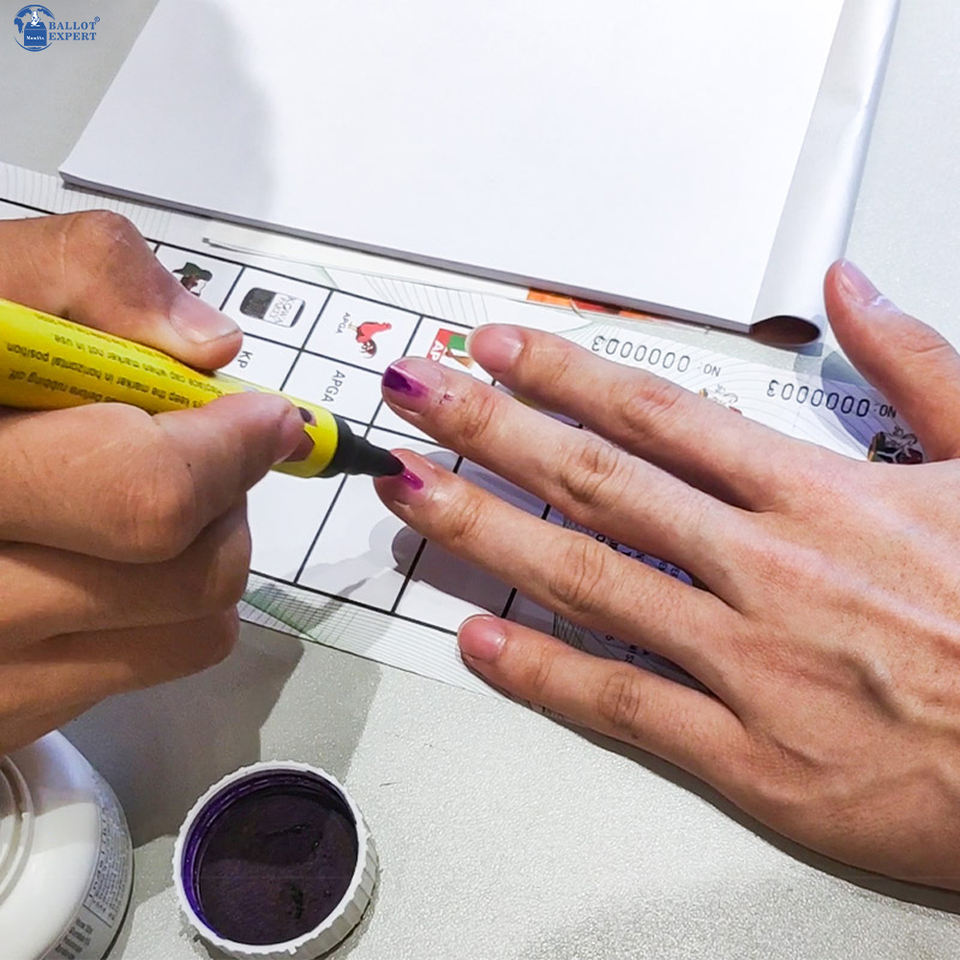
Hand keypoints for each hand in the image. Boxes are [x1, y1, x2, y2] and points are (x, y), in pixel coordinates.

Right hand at [0, 212, 308, 752]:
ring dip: (202, 553)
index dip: (227, 450)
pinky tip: (94, 557)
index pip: (140, 492)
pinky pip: (143, 669)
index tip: (265, 418)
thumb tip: (208, 348)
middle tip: (199, 451)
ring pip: (194, 631)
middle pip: (191, 577)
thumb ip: (79, 275)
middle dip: (226, 499)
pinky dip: (156, 609)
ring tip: (138, 499)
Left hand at [375, 260, 959, 889]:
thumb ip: (918, 366)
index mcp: (821, 496)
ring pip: (587, 580)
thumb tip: (850, 290)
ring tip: (413, 492)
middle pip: (597, 481)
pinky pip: (623, 704)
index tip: (499, 350)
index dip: (565, 376)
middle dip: (493, 430)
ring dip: (488, 528)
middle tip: (418, 398)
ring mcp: (748, 662)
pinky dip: (543, 671)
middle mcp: (765, 568)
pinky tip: (478, 641)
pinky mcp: (751, 756)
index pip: (657, 414)